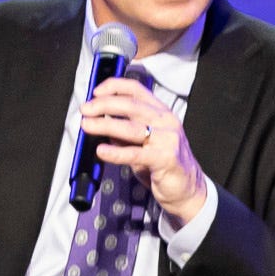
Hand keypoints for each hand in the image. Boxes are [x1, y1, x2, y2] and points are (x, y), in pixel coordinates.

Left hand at [82, 73, 206, 223]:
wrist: (188, 188)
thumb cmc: (165, 163)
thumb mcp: (144, 142)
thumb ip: (125, 131)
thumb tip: (99, 121)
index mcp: (160, 112)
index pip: (136, 90)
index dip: (114, 87)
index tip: (95, 92)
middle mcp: (165, 121)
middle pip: (131, 105)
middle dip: (104, 105)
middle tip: (86, 110)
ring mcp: (167, 139)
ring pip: (132, 127)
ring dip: (105, 125)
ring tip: (88, 125)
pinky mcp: (165, 159)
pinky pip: (136, 154)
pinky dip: (116, 152)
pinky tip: (102, 151)